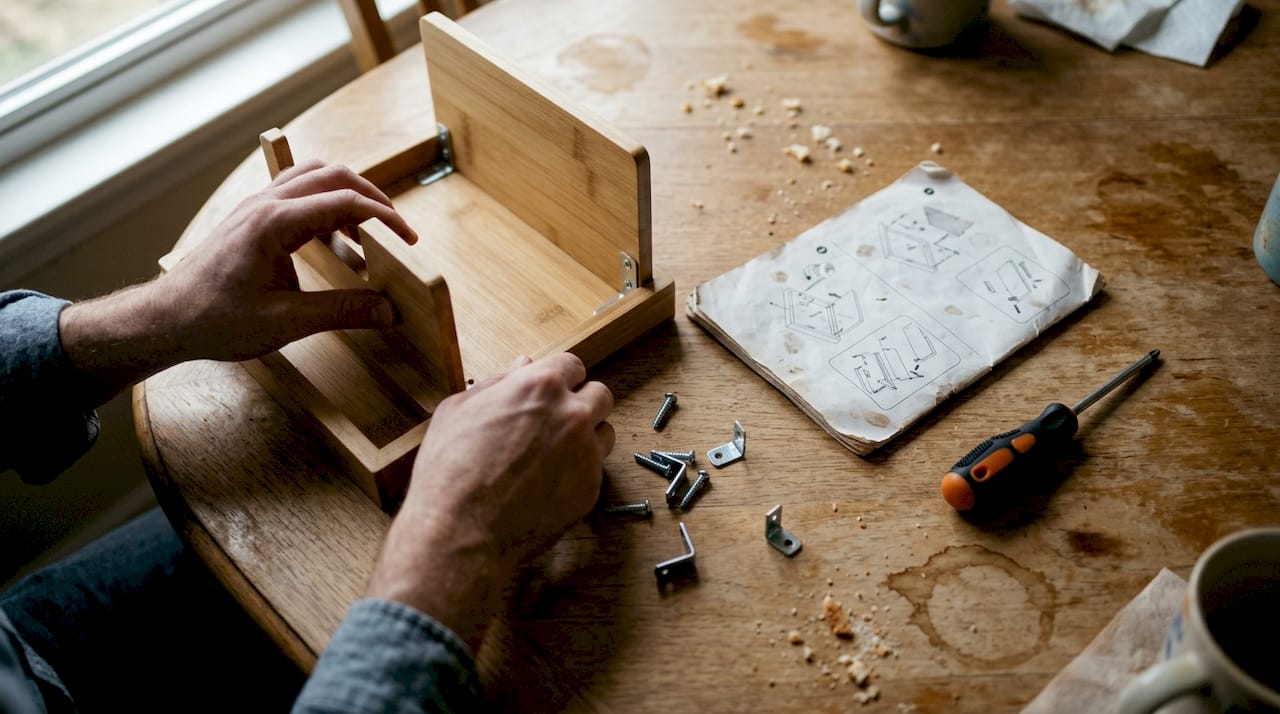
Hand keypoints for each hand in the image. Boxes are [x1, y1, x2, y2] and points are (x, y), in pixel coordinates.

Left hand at [148, 159, 418, 360]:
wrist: (164, 319)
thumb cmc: (213, 320)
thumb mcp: (285, 323)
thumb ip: (341, 312)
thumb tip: (387, 311)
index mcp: (274, 223)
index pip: (345, 202)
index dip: (384, 217)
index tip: (408, 239)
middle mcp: (265, 204)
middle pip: (333, 176)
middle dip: (372, 198)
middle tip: (397, 230)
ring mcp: (256, 207)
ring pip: (313, 176)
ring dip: (347, 194)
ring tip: (368, 229)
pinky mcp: (251, 218)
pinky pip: (296, 192)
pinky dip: (325, 203)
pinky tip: (332, 236)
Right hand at [365, 353, 614, 652]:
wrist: (459, 531)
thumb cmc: (450, 470)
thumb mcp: (458, 410)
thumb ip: (498, 382)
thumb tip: (523, 366)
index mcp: (540, 386)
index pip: (573, 365)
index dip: (560, 378)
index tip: (552, 391)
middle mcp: (572, 415)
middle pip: (600, 395)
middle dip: (581, 403)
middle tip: (556, 422)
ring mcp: (586, 453)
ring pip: (605, 433)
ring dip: (587, 437)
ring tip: (553, 455)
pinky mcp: (591, 489)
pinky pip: (595, 472)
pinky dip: (578, 474)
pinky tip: (547, 484)